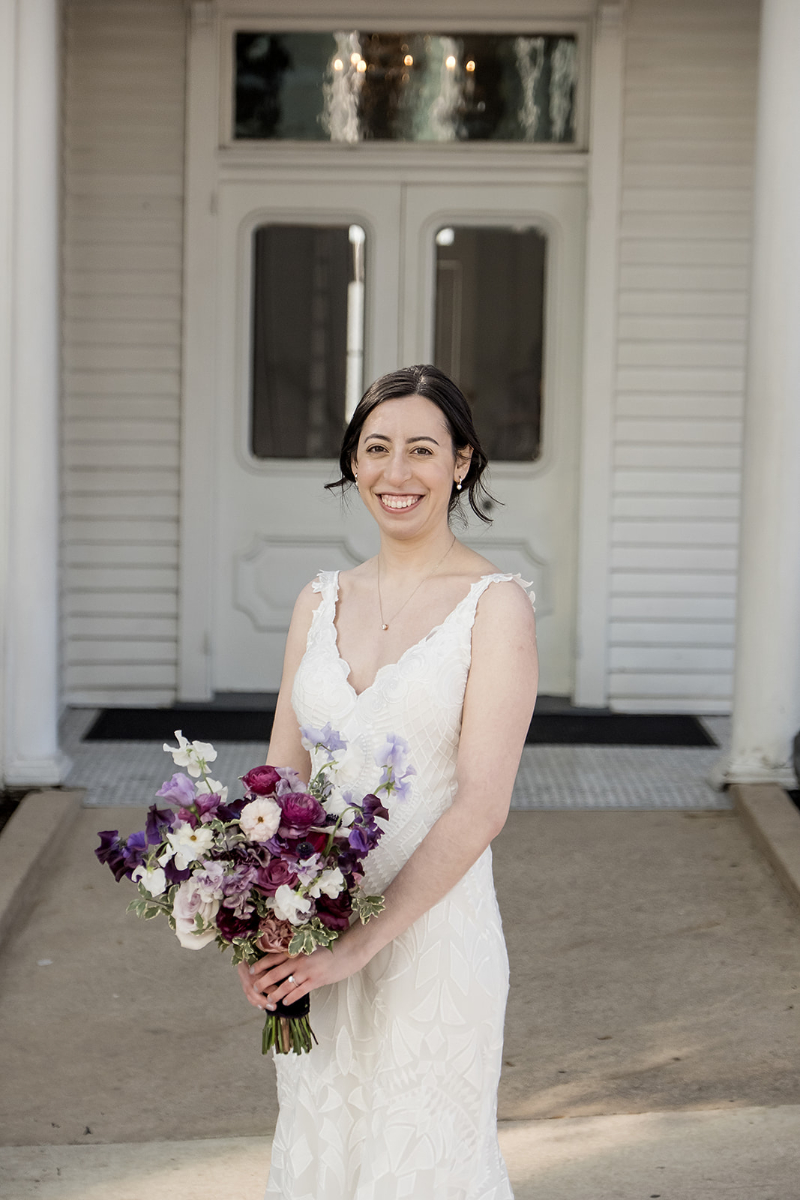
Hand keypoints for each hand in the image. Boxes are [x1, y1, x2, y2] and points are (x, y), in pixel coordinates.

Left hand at [236, 933, 367, 1009]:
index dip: (261, 965)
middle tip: (254, 988)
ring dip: (275, 994)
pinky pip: (299, 992)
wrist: (348, 951)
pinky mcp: (315, 981)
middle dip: (263, 982)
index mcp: (297, 950)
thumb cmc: (331, 947)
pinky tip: (285, 1002)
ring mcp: (306, 971)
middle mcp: (299, 960)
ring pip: (285, 985)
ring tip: (268, 1000)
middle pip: (275, 972)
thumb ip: (299, 953)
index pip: (273, 957)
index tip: (251, 970)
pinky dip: (290, 998)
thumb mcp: (312, 946)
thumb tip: (287, 960)